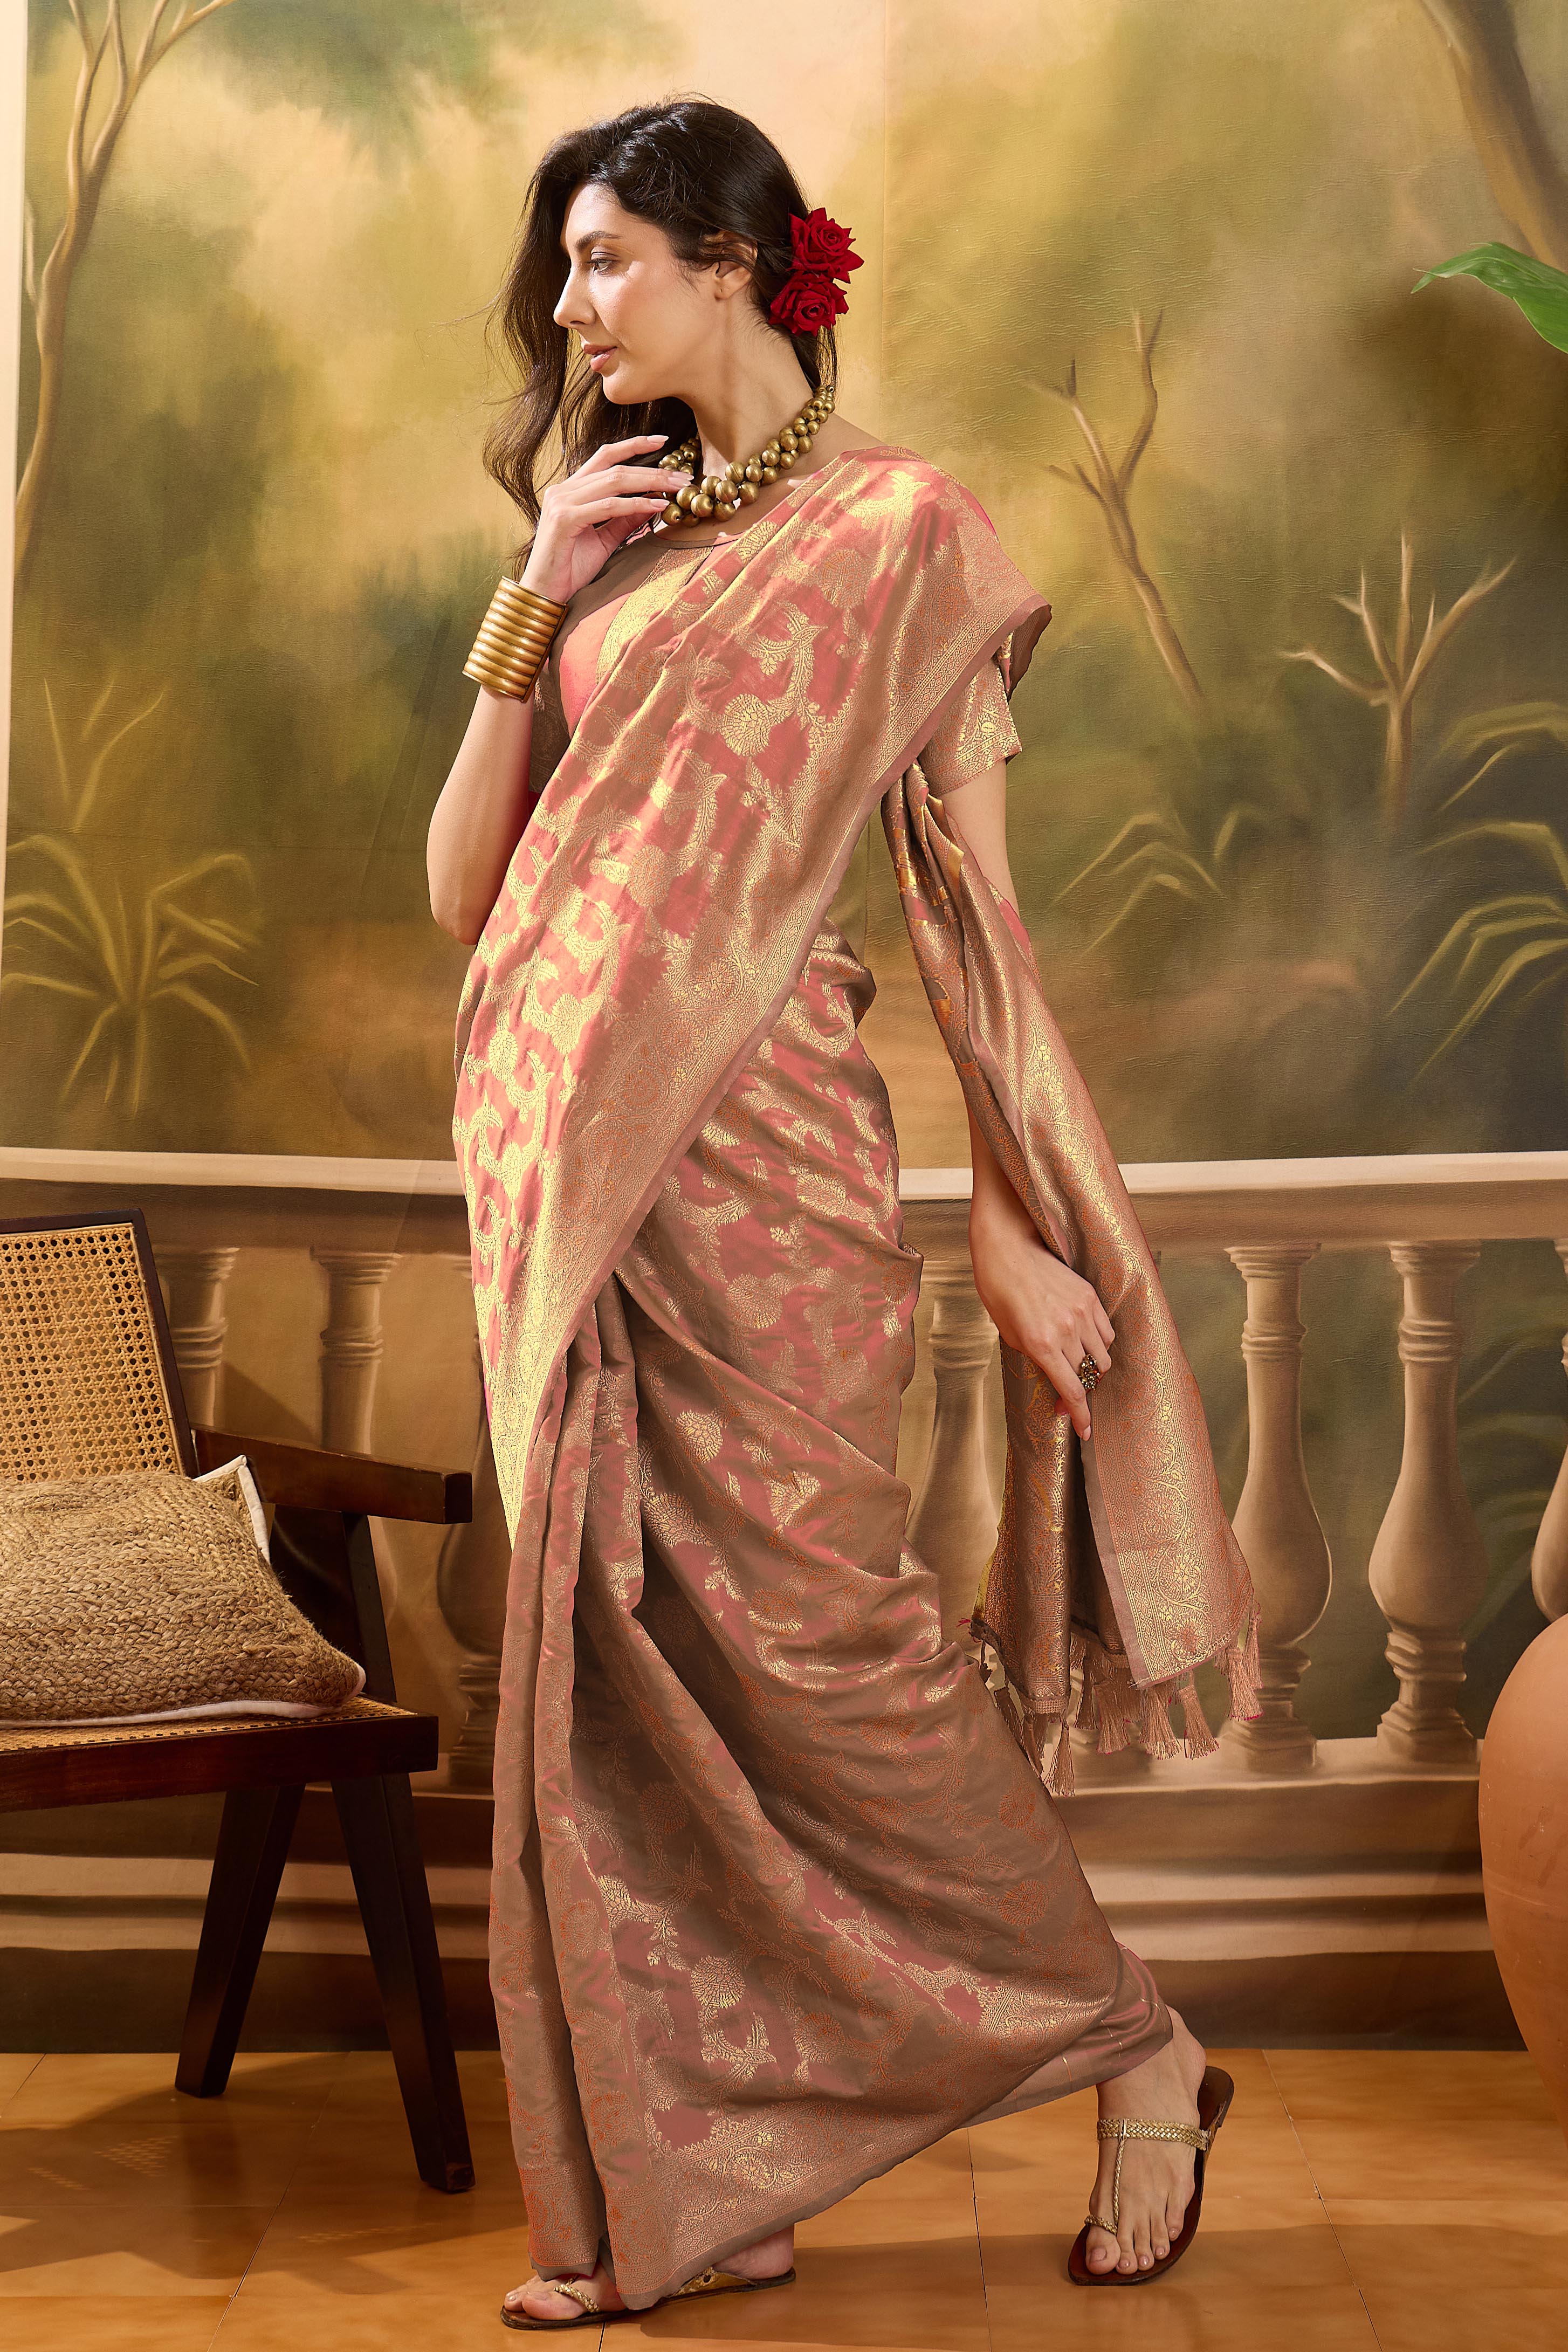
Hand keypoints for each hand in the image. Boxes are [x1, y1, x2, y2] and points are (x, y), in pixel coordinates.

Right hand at [520, 435, 689, 603]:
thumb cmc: (570, 569)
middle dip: (653, 470)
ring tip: (677, 487)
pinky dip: (636, 505)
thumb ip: (624, 520)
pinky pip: (609, 507)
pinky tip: (658, 506)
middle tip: (682, 476)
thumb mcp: (604, 541)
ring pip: (614, 482)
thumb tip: (652, 502)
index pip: (605, 457)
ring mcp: (562, 502)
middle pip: (615, 468)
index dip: (633, 445)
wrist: (544, 593)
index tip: (662, 440)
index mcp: (571, 491)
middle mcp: (564, 490)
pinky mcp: (565, 519)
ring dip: (651, 483)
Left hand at [968, 1193, 1113, 1441]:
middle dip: (1081, 1388)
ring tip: (1075, 1359)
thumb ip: (1036, 1359)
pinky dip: (1099, 1342)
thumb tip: (1056, 1382)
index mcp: (1041, 1344)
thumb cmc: (998, 1289)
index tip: (1085, 1431)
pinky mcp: (1090, 1296)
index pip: (1072, 1391)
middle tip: (1068, 1388)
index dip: (1081, 1416)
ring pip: (1104, 1356)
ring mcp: (1081, 1312)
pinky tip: (1083, 1338)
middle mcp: (1065, 1331)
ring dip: (1092, 1366)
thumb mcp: (1009, 1333)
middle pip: (1090, 1375)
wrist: (1007, 1247)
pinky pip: (1106, 1331)